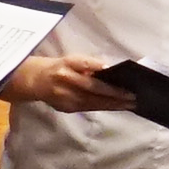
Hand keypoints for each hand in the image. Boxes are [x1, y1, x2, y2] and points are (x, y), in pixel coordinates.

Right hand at [9, 54, 132, 114]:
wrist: (36, 80)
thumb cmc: (60, 67)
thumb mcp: (73, 60)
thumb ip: (89, 65)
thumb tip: (111, 71)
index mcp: (67, 64)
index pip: (87, 66)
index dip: (101, 69)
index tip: (119, 75)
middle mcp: (65, 80)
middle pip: (93, 88)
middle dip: (114, 94)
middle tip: (132, 96)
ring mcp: (65, 97)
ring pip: (93, 102)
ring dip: (113, 104)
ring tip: (129, 104)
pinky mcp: (66, 108)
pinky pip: (89, 108)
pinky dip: (104, 107)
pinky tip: (116, 107)